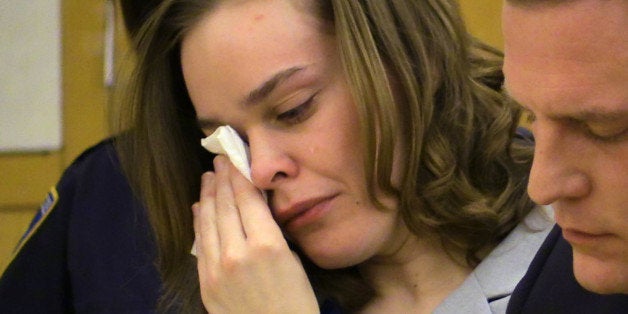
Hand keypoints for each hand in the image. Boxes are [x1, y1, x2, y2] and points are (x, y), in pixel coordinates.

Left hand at [193, 155, 318, 313]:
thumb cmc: (296, 303)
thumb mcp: (293, 261)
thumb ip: (270, 233)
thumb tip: (254, 209)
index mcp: (267, 245)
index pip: (247, 199)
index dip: (238, 175)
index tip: (233, 158)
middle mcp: (238, 253)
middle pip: (225, 205)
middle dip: (221, 179)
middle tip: (219, 161)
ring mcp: (217, 269)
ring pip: (208, 221)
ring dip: (207, 195)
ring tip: (208, 177)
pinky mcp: (206, 283)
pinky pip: (200, 244)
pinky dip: (199, 222)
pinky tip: (199, 207)